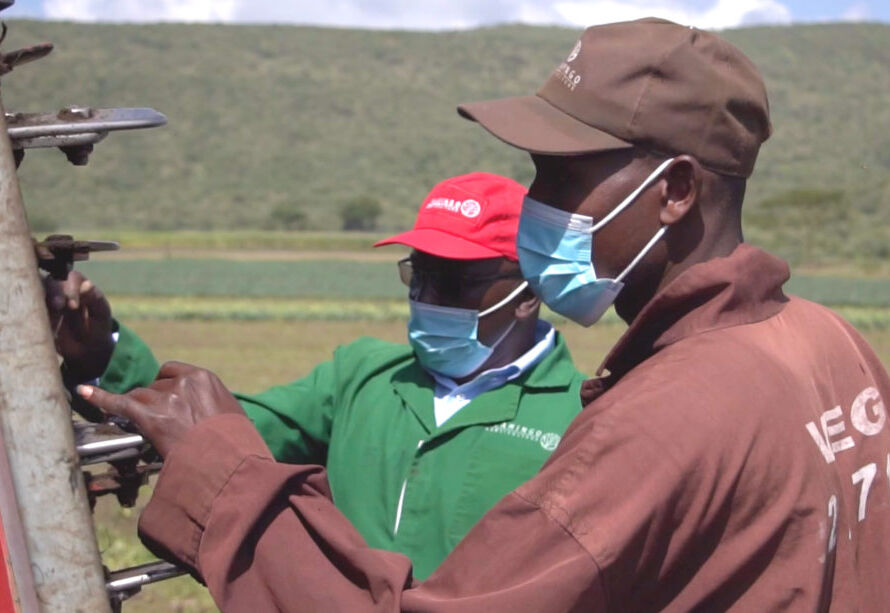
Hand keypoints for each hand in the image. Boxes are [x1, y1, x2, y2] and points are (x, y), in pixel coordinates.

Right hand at [43, 270, 113, 383]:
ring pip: (37, 292)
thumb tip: (87, 284)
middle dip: (54, 292)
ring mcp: (47, 300)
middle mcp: (61, 288)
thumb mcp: (101, 315)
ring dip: (42, 302)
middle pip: (51, 282)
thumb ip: (95, 299)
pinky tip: (44, 326)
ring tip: (51, 318)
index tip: (74, 306)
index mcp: (79, 284)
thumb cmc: (98, 328)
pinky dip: (35, 315)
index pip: (70, 277)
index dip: (70, 289)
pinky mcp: (38, 313)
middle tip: (58, 306)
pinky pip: (31, 309)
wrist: (87, 350)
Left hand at [78, 361, 244, 457]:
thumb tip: (210, 411)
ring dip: (140, 411)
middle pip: (154, 386)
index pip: (172, 371)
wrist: (226, 460)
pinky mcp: (148, 416)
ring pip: (139, 397)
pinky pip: (119, 403)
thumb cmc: (235, 442)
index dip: (167, 385)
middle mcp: (182, 383)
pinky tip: (83, 391)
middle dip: (155, 403)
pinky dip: (100, 397)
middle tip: (165, 425)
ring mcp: (164, 398)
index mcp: (203, 378)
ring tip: (150, 430)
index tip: (168, 399)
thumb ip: (214, 404)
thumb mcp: (231, 415)